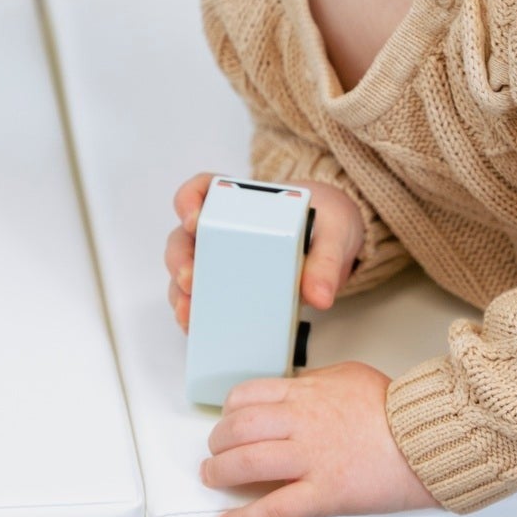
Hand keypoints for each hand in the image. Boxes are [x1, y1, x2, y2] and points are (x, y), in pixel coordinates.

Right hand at [164, 172, 364, 331]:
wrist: (334, 242)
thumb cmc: (327, 224)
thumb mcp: (334, 233)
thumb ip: (326, 259)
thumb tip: (317, 295)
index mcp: (241, 201)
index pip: (201, 189)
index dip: (188, 200)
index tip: (193, 219)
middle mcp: (220, 227)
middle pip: (184, 236)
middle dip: (181, 259)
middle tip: (191, 279)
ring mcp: (219, 258)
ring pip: (185, 270)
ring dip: (181, 291)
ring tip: (188, 312)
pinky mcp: (227, 286)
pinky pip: (200, 297)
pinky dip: (194, 312)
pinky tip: (195, 326)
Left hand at [199, 361, 439, 516]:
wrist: (430, 439)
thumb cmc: (396, 409)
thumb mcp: (347, 376)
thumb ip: (314, 382)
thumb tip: (294, 389)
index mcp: (304, 394)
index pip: (246, 397)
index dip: (228, 412)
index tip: (227, 421)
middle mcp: (300, 424)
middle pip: (238, 430)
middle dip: (217, 443)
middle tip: (215, 452)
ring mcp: (310, 460)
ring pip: (246, 464)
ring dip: (220, 473)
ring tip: (212, 479)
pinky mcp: (324, 494)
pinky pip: (274, 510)